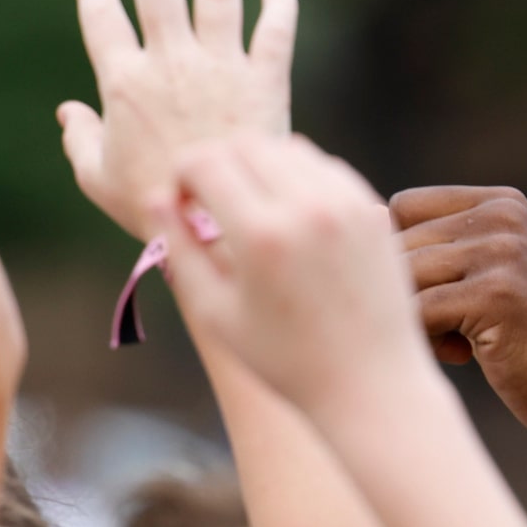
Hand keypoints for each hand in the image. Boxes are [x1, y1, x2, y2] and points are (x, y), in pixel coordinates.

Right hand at [61, 0, 297, 240]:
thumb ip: (79, 141)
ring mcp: (220, 70)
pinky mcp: (265, 85)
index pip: (101, 15)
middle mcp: (170, 65)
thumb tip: (67, 112)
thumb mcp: (98, 181)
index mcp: (123, 83)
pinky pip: (273, 35)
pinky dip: (278, 9)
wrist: (218, 233)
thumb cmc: (151, 212)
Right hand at [156, 135, 432, 419]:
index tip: (182, 202)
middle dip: (216, 162)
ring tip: (249, 208)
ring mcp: (346, 205)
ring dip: (257, 164)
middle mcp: (307, 209)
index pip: (205, 162)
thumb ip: (179, 250)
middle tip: (210, 200)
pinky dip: (297, 176)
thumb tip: (155, 196)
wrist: (371, 382)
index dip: (181, 173)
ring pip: (286, 148)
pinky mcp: (371, 209)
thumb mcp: (216, 313)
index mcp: (261, 236)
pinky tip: (288, 214)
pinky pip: (324, 166)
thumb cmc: (284, 359)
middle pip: (244, 144)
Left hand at [388, 186, 526, 450]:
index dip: (398, 255)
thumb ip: (442, 249)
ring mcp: (502, 253)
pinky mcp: (496, 295)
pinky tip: (461, 356)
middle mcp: (502, 216)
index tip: (428, 296)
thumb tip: (363, 222)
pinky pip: (416, 313)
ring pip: (403, 278)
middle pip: (398, 244)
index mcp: (501, 202)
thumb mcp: (491, 275)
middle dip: (402, 293)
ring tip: (448, 343)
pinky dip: (423, 342)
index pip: (404, 207)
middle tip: (440, 332)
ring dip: (410, 319)